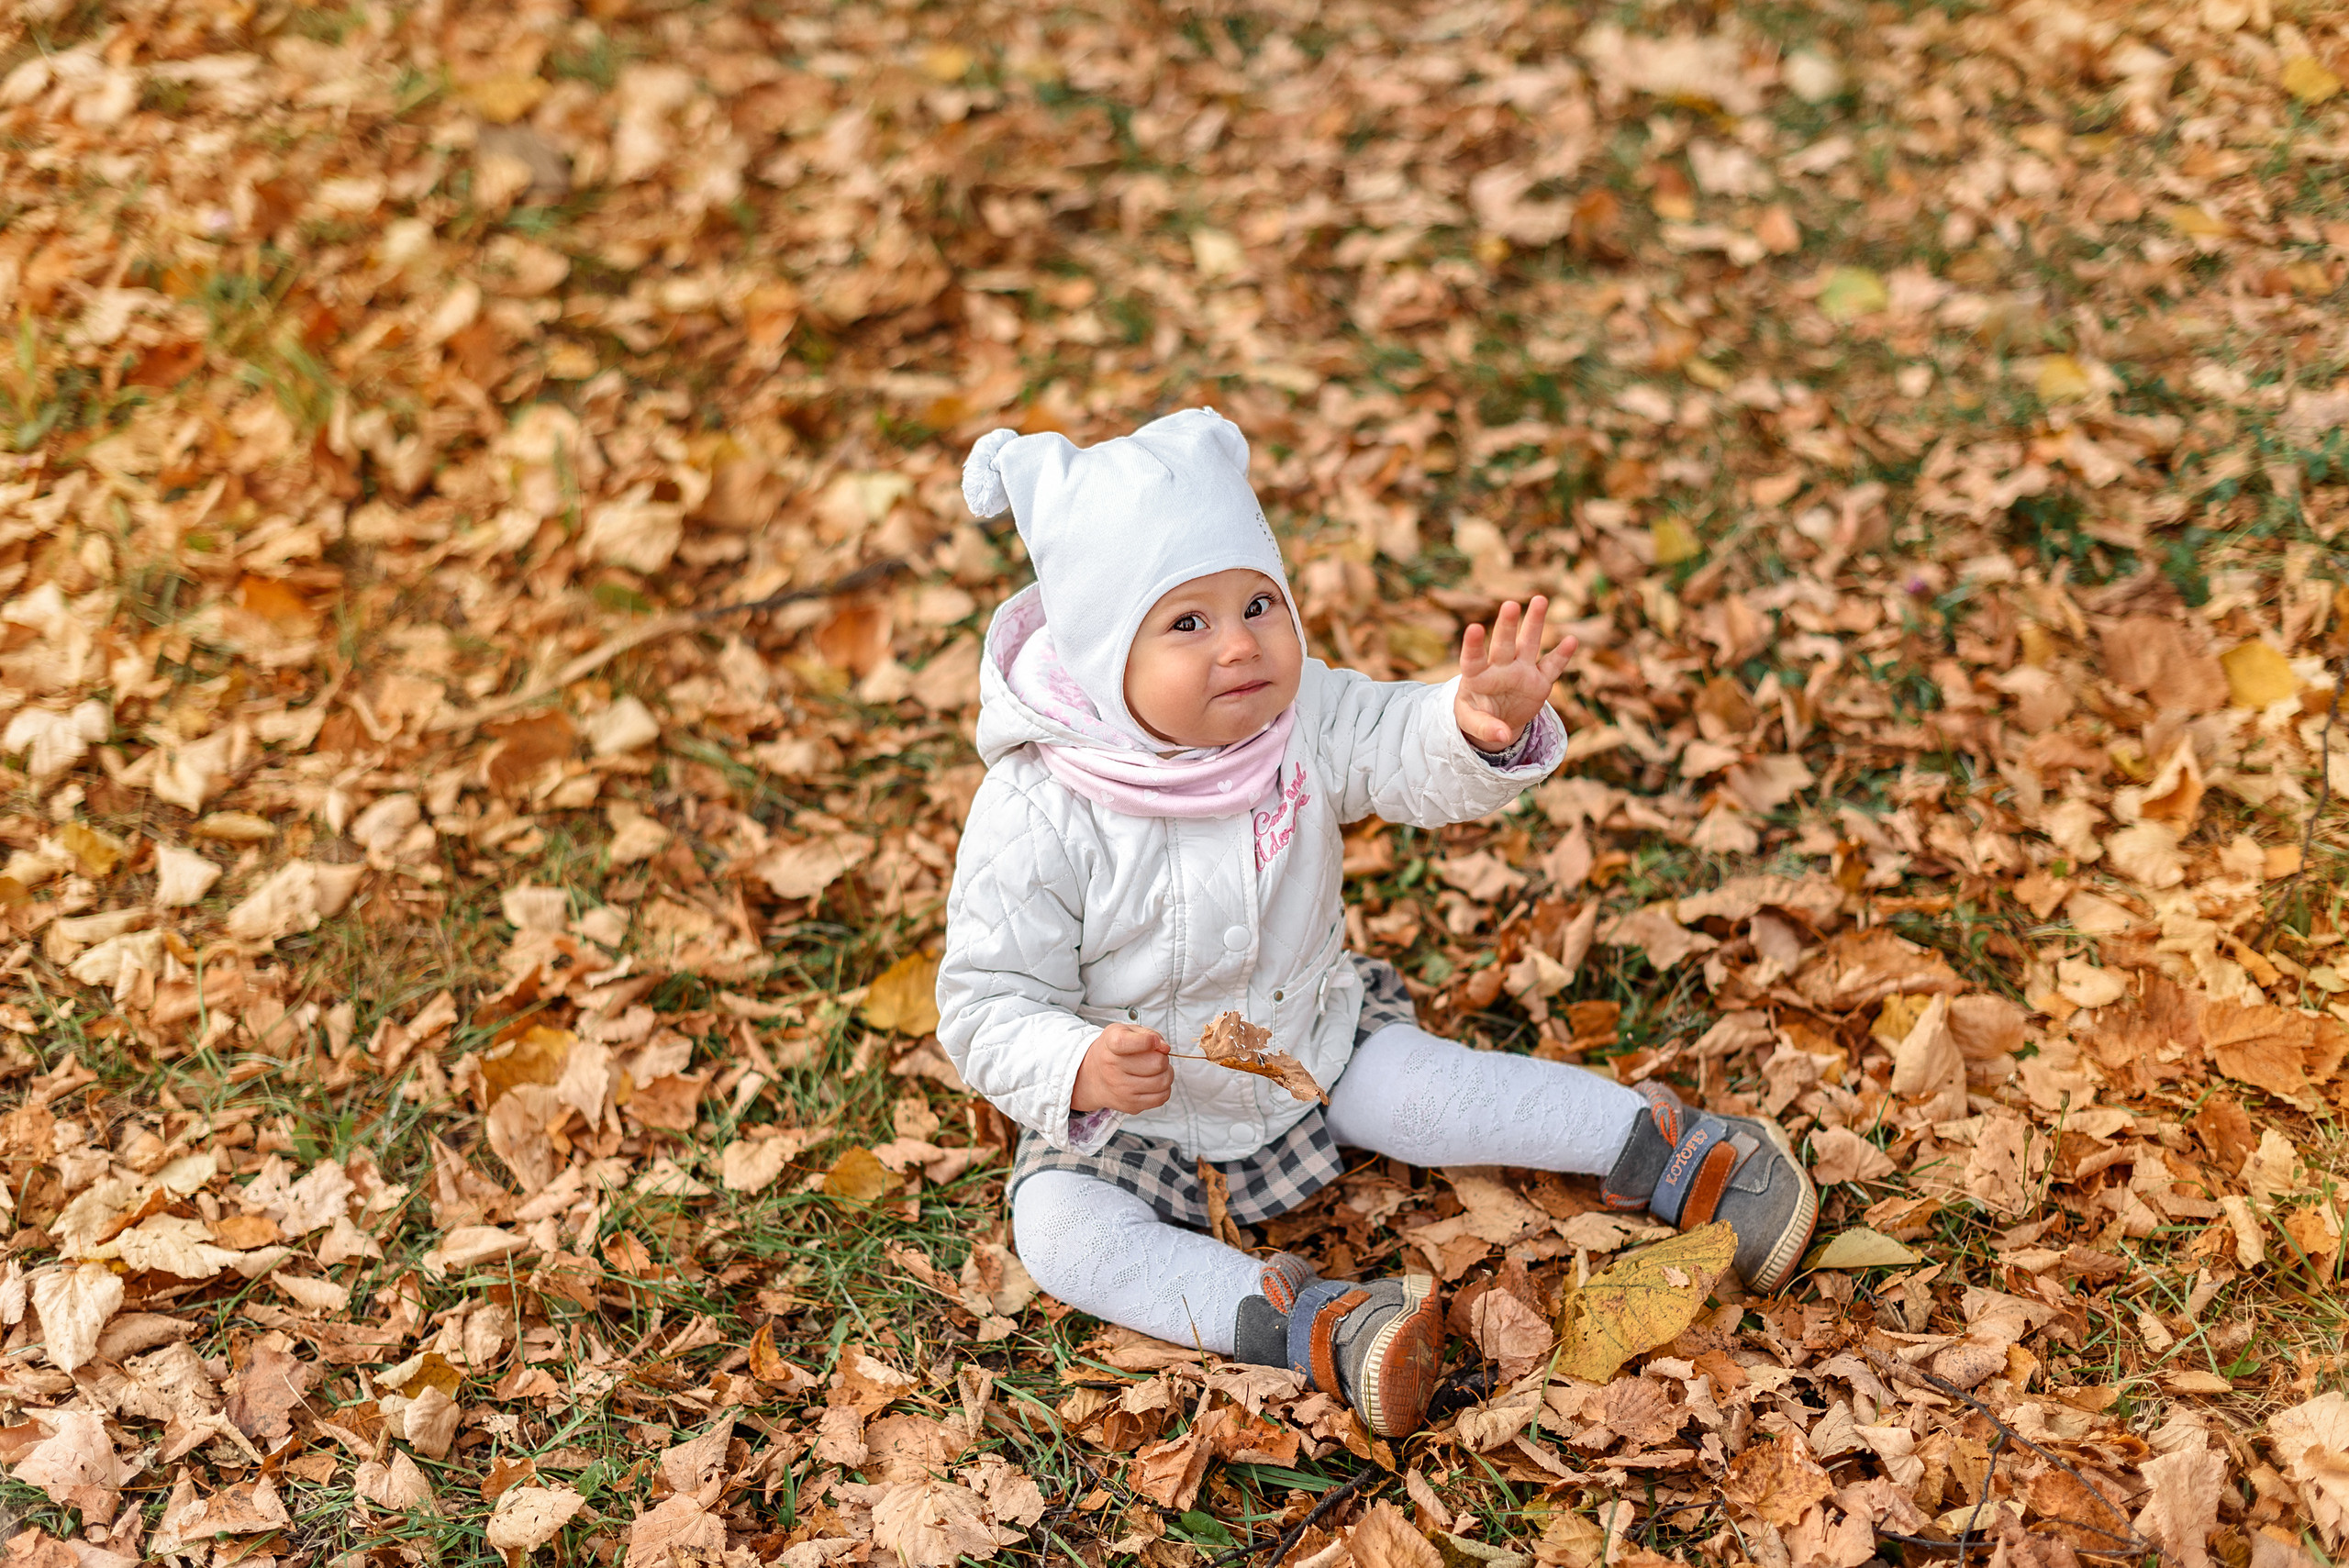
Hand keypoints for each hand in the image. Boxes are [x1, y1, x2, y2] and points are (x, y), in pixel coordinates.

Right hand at [1072, 1024, 1171, 1114]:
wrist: (1092, 1078)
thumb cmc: (1114, 1051)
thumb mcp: (1125, 1031)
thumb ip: (1148, 1034)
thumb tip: (1165, 1048)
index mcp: (1110, 1044)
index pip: (1125, 1042)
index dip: (1147, 1041)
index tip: (1153, 1041)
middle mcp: (1112, 1068)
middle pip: (1157, 1063)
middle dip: (1162, 1058)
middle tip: (1154, 1057)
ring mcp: (1121, 1090)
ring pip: (1163, 1082)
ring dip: (1166, 1073)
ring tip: (1156, 1070)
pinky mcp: (1130, 1106)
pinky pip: (1162, 1098)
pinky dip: (1164, 1089)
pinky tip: (1154, 1082)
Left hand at [1456, 596, 1575, 751]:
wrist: (1496, 720)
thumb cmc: (1476, 714)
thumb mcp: (1471, 723)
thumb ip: (1484, 728)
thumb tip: (1502, 736)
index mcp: (1477, 676)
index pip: (1473, 658)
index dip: (1473, 644)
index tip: (1474, 628)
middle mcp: (1500, 667)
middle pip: (1503, 644)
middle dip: (1506, 625)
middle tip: (1510, 604)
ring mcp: (1521, 671)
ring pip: (1528, 644)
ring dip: (1534, 624)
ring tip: (1540, 600)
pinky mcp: (1539, 681)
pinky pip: (1552, 666)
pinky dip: (1561, 655)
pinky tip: (1571, 640)